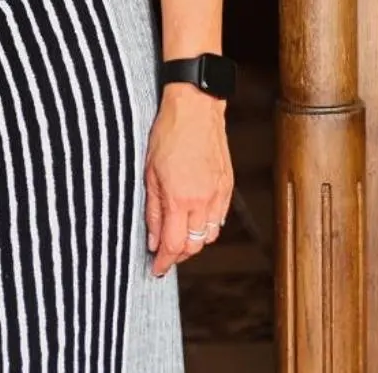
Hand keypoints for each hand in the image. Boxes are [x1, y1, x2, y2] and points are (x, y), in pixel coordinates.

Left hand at [145, 84, 234, 277]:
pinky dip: (207, 226)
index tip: (156, 268)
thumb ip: (152, 210)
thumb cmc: (169, 133)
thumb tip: (152, 240)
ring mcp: (219, 194)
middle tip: (163, 252)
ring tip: (178, 235)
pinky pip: (220, 219)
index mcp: (180, 198)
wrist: (196, 107)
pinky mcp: (228, 186)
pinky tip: (195, 218)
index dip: (164, 262)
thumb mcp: (149, 173)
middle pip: (195, 246)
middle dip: (178, 255)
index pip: (174, 245)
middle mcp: (203, 201)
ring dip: (194, 242)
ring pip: (209, 236)